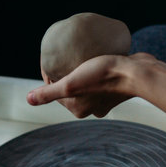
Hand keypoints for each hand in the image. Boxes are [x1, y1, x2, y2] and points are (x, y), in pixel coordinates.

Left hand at [28, 53, 155, 117]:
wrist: (137, 72)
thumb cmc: (103, 76)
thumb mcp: (70, 83)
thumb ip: (49, 93)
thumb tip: (28, 100)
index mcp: (78, 109)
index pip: (56, 90)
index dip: (51, 75)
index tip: (52, 59)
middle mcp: (91, 108)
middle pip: (70, 87)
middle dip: (65, 73)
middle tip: (65, 56)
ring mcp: (105, 100)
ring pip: (84, 84)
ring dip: (80, 72)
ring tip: (79, 57)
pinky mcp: (115, 89)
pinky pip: (99, 80)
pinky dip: (94, 72)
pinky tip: (94, 60)